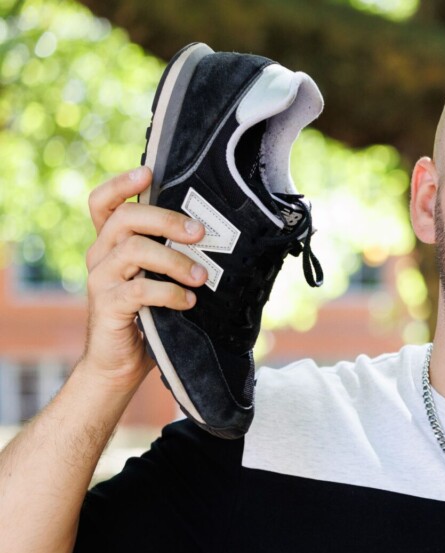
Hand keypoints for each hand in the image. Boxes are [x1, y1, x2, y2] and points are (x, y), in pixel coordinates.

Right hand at [81, 167, 206, 391]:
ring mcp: (100, 280)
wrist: (120, 364)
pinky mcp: (107, 306)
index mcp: (111, 243)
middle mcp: (100, 255)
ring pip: (134, 250)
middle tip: (200, 233)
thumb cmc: (150, 316)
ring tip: (202, 276)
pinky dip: (169, 292)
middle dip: (167, 220)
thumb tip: (218, 237)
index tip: (148, 172)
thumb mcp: (160, 279)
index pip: (104, 203)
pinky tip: (189, 302)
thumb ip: (174, 255)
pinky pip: (139, 289)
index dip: (121, 184)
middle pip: (125, 219)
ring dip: (175, 260)